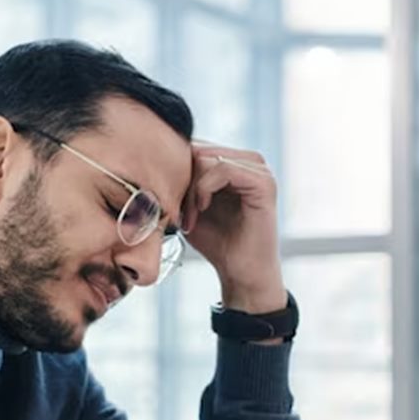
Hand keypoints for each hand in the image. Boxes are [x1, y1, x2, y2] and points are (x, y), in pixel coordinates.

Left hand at [183, 142, 285, 314]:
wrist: (240, 273)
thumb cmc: (216, 242)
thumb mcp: (189, 206)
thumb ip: (180, 181)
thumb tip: (154, 159)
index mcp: (235, 160)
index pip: (194, 146)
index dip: (176, 173)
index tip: (172, 206)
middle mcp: (250, 160)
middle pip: (198, 149)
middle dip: (182, 181)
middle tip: (181, 214)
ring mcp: (260, 169)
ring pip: (207, 157)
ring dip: (191, 188)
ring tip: (191, 217)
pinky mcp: (264, 183)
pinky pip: (223, 168)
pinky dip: (204, 188)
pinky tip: (202, 209)